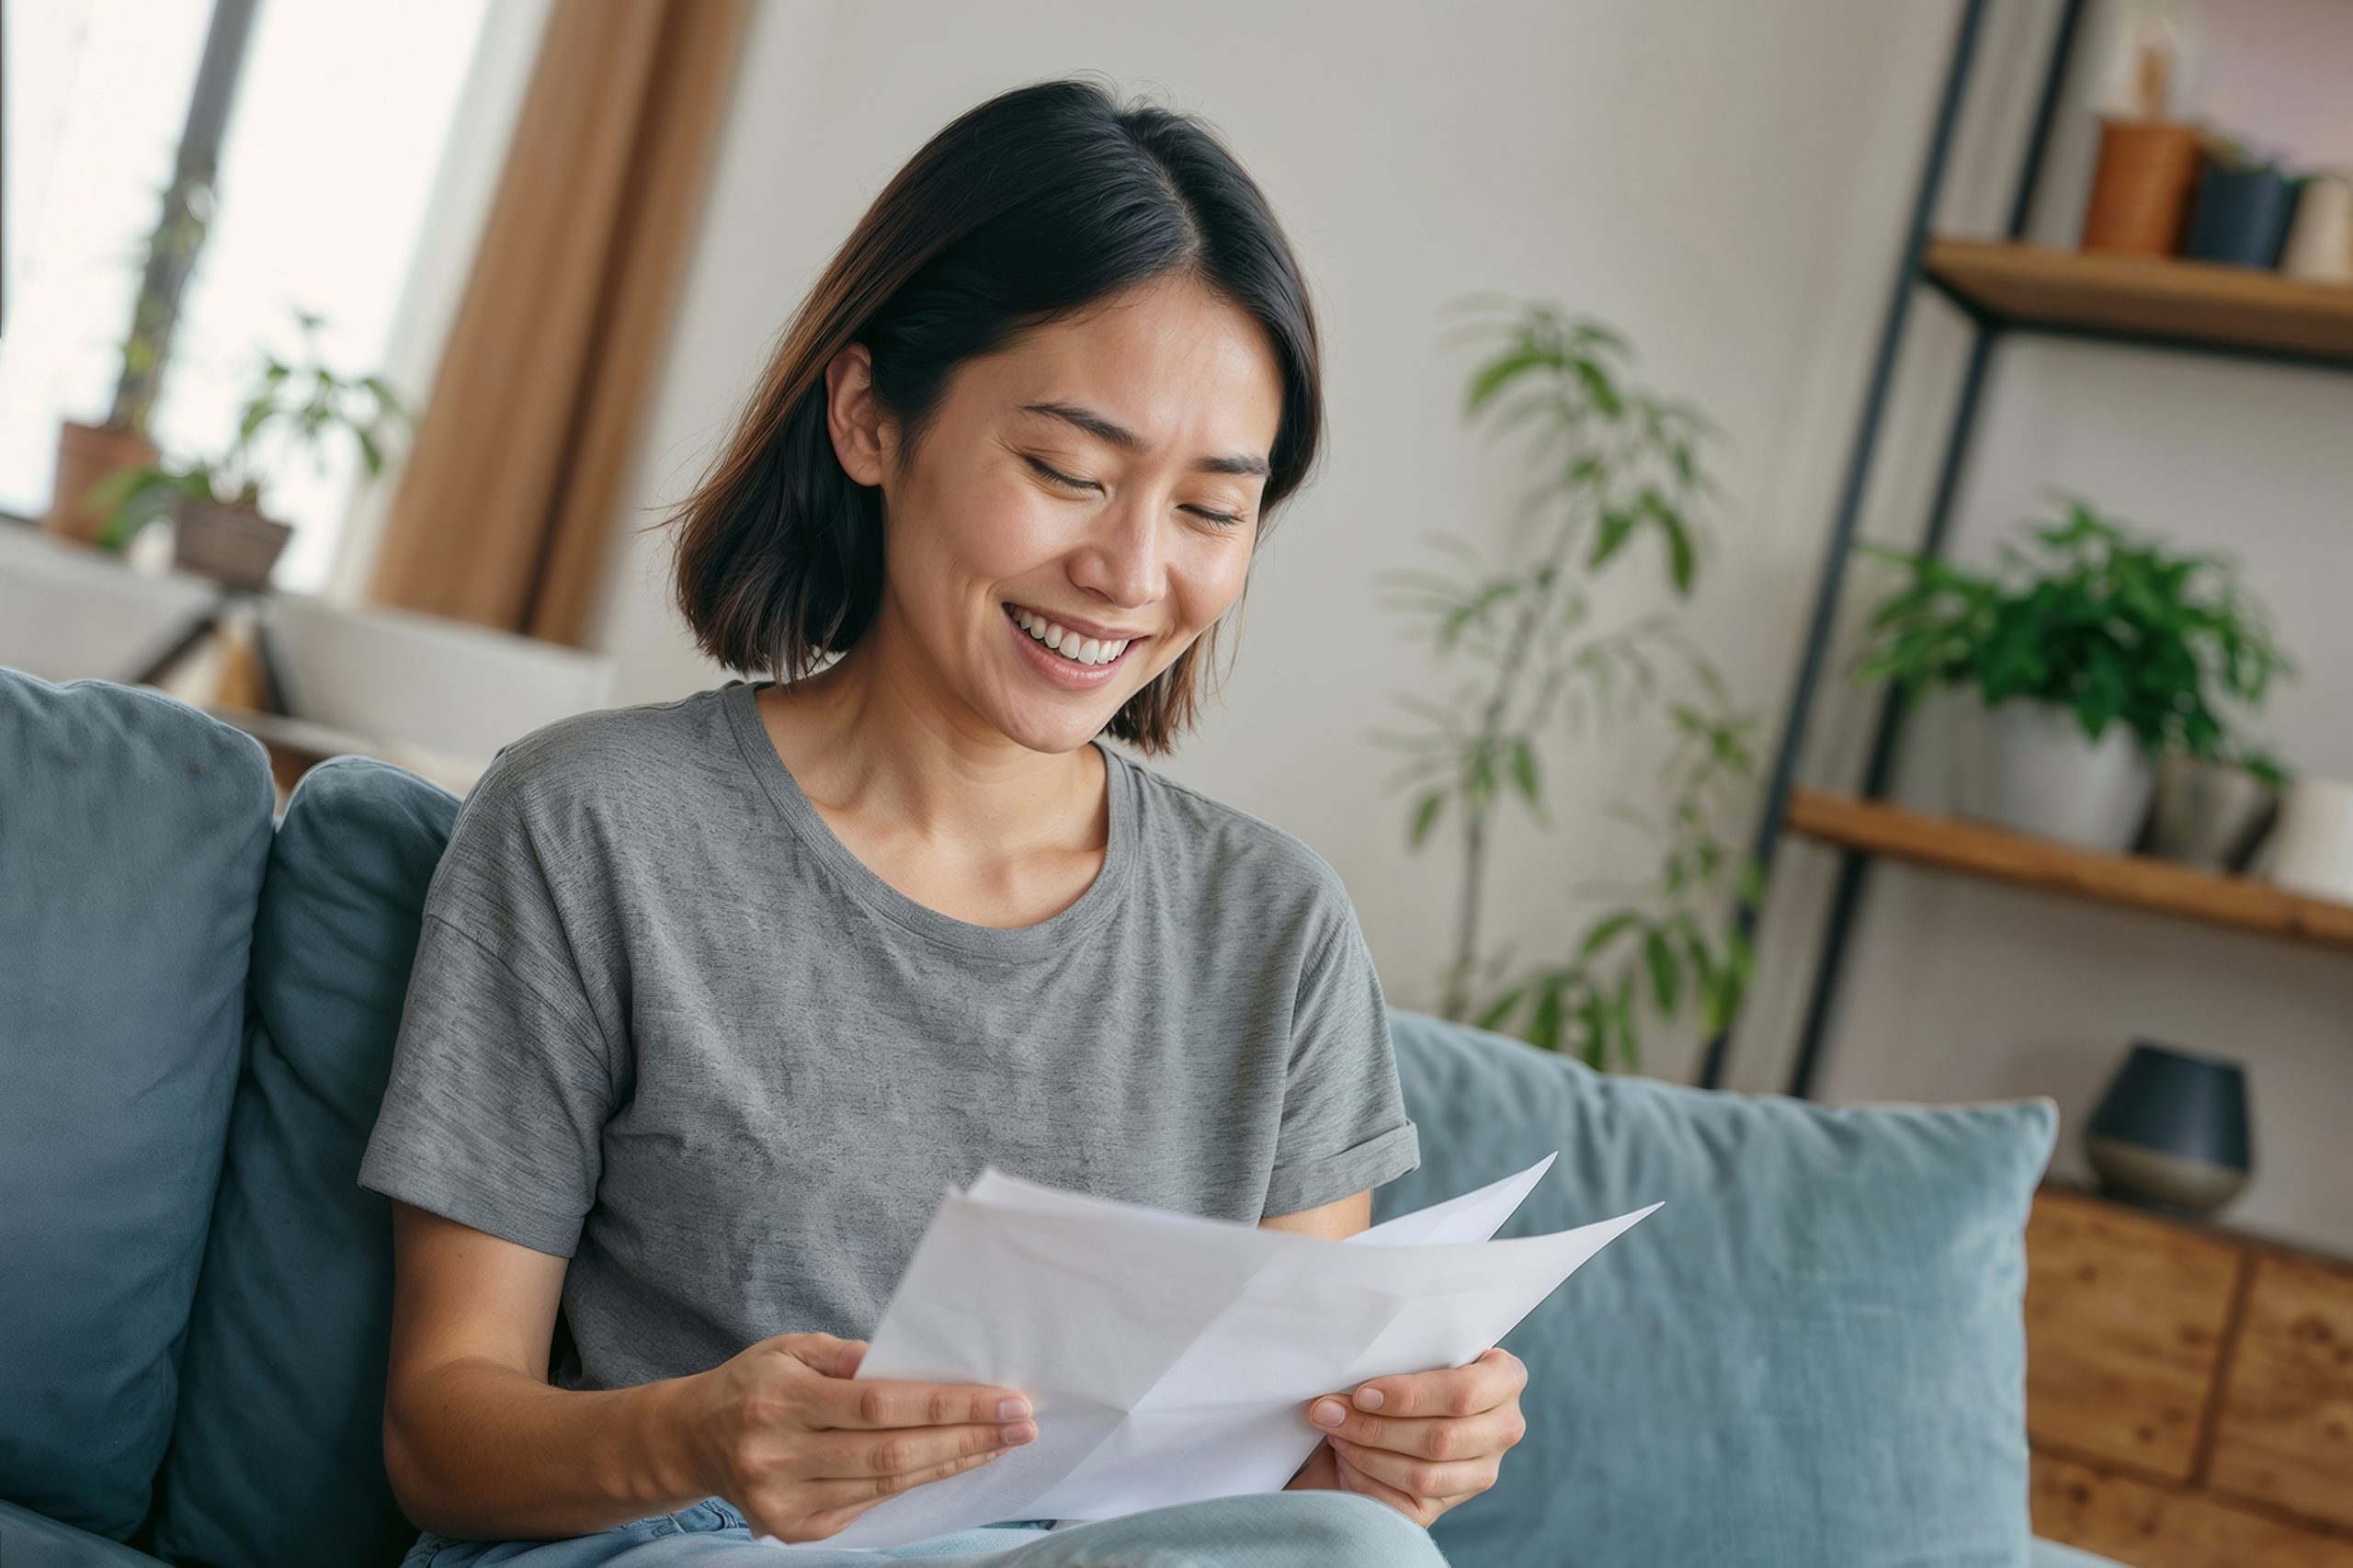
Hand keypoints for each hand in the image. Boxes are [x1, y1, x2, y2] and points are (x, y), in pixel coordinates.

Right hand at [684, 1332, 1037, 1543]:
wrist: (692, 1439)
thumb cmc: (754, 1383)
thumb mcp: (792, 1348)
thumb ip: (851, 1357)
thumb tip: (920, 1365)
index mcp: (782, 1400)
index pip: (881, 1404)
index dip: (948, 1405)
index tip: (1003, 1398)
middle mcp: (780, 1455)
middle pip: (892, 1452)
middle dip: (967, 1438)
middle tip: (1021, 1423)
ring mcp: (785, 1501)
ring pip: (887, 1485)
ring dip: (952, 1463)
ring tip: (999, 1444)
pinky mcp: (794, 1529)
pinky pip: (869, 1506)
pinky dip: (915, 1484)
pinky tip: (952, 1464)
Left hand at [1285, 1346, 1528, 1525]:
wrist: (1397, 1414)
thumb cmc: (1405, 1373)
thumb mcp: (1413, 1354)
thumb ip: (1399, 1356)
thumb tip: (1348, 1371)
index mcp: (1505, 1378)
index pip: (1464, 1392)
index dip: (1409, 1397)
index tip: (1363, 1393)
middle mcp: (1504, 1427)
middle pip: (1440, 1439)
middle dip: (1375, 1427)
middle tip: (1330, 1413)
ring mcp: (1482, 1471)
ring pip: (1423, 1475)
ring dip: (1367, 1454)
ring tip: (1335, 1432)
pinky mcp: (1449, 1503)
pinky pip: (1405, 1500)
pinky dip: (1366, 1480)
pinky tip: (1345, 1458)